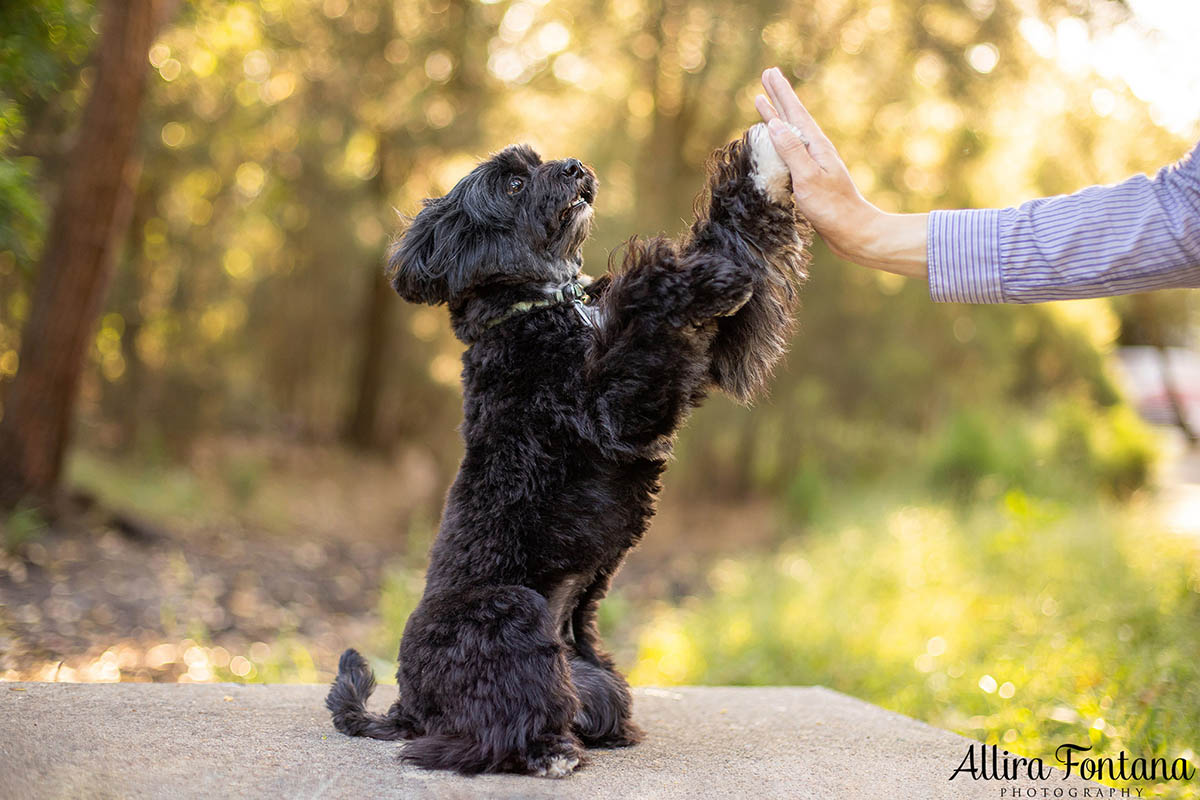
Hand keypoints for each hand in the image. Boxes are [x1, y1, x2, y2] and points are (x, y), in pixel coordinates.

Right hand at [756, 67, 927, 278]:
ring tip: (764, 103)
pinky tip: (774, 141)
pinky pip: (789, 150)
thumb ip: (791, 150)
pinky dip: (778, 140)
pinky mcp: (810, 177)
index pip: (794, 113)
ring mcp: (813, 163)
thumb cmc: (831, 207)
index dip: (781, 94)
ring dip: (777, 116)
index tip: (770, 73)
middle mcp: (815, 150)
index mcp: (816, 146)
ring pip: (790, 133)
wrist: (852, 231)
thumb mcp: (808, 178)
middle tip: (767, 75)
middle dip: (779, 97)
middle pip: (793, 118)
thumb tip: (774, 124)